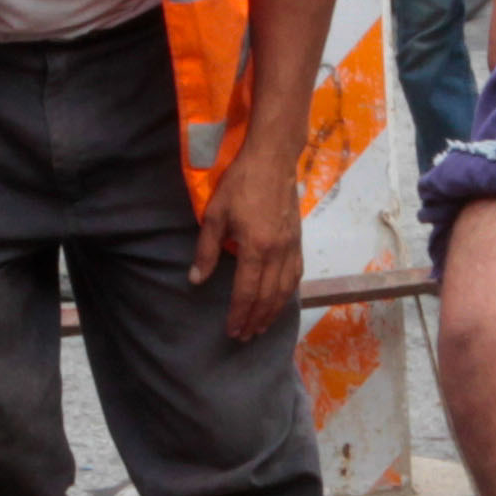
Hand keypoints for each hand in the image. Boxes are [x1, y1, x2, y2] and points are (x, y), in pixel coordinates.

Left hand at [190, 143, 306, 342]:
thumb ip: (206, 250)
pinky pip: (296, 274)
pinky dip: (287, 293)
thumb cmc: (240, 183)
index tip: (231, 330)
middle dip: (255, 319)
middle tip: (244, 336)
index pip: (246, 291)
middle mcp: (278, 252)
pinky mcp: (298, 240)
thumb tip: (196, 280)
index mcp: (255, 247)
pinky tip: (280, 300)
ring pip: (285, 289)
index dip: (239, 314)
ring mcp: (292, 247)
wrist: (273, 159)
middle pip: (267, 296)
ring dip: (273, 312)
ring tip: (261, 326)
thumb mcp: (215, 214)